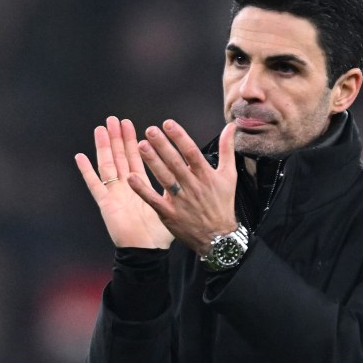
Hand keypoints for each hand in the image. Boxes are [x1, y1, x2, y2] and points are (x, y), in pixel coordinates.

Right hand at [75, 116, 173, 248]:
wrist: (147, 251)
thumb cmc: (159, 233)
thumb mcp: (169, 204)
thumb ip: (174, 187)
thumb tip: (189, 174)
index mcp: (140, 186)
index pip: (135, 158)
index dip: (132, 141)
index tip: (130, 124)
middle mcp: (125, 187)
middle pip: (119, 157)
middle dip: (117, 138)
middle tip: (115, 119)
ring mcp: (114, 194)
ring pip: (107, 165)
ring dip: (103, 147)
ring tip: (101, 129)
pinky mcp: (106, 204)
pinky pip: (95, 185)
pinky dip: (87, 171)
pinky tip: (80, 157)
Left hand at [129, 119, 237, 255]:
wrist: (218, 238)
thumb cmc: (222, 204)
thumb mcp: (229, 175)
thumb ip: (227, 149)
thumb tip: (230, 127)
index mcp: (206, 176)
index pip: (192, 153)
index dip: (180, 137)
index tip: (168, 124)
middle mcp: (193, 187)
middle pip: (176, 163)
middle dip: (163, 146)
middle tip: (150, 130)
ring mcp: (180, 201)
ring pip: (164, 178)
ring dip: (152, 162)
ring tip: (141, 146)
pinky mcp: (170, 214)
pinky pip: (154, 200)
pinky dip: (143, 190)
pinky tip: (132, 178)